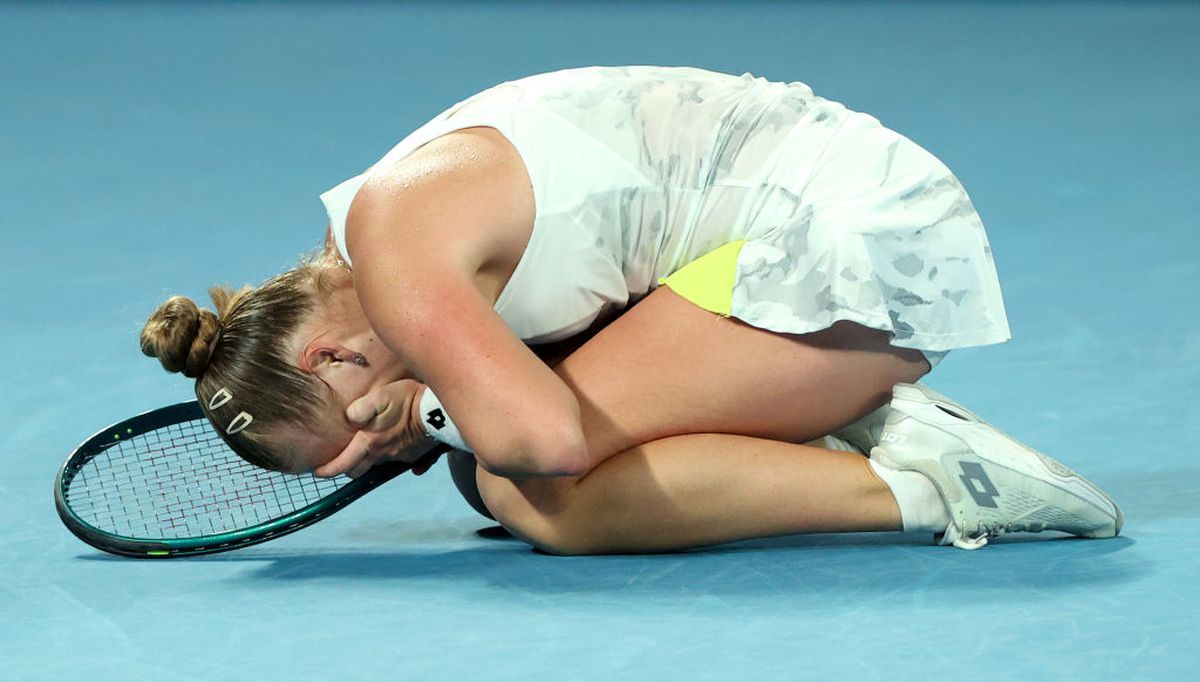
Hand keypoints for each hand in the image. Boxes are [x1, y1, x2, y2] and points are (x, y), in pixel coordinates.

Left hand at [314, 380, 440, 478]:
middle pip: (358, 471)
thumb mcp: (381, 397)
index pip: (343, 464)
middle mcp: (382, 454)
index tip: (317, 470)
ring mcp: (398, 457)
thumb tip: (348, 418)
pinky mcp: (413, 456)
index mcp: (369, 443)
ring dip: (368, 461)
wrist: (440, 411)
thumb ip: (360, 409)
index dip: (327, 470)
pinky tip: (393, 444)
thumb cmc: (409, 400)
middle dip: (346, 468)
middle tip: (339, 461)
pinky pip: (397, 461)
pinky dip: (391, 455)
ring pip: (376, 465)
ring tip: (364, 449)